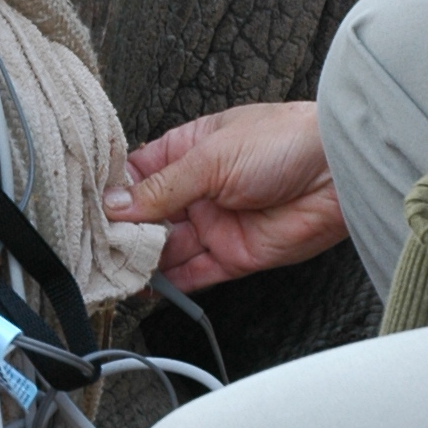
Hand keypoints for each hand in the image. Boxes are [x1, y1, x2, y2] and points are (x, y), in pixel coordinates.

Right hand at [104, 99, 345, 290]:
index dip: (115, 191)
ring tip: (114, 269)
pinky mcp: (236, 254)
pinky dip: (173, 284)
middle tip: (94, 246)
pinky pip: (197, 273)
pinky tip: (149, 287)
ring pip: (169, 248)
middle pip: (150, 215)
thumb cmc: (284, 141)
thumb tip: (117, 203)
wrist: (339, 171)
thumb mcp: (210, 157)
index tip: (87, 207)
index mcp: (190, 149)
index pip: (140, 173)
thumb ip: (162, 187)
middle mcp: (200, 187)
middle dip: (124, 231)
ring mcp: (217, 222)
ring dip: (144, 259)